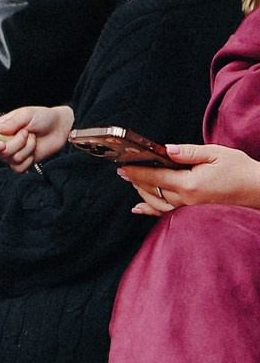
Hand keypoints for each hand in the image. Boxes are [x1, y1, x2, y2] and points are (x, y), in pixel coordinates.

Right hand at [0, 103, 73, 171]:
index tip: (1, 144)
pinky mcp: (22, 163)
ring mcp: (12, 154)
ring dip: (27, 148)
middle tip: (26, 133)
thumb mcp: (27, 114)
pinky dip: (29, 158)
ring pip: (12, 159)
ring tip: (33, 138)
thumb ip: (12, 122)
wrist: (60, 127)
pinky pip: (20, 167)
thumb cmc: (43, 117)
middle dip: (17, 144)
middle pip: (0, 153)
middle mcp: (2, 143)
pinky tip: (34, 149)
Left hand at [123, 145, 259, 215]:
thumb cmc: (241, 170)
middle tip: (123, 171)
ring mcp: (189, 209)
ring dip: (141, 192)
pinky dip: (150, 210)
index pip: (154, 177)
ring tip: (132, 181)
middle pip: (152, 190)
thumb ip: (188, 152)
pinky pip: (166, 213)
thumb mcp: (216, 154)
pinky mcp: (193, 213)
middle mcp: (186, 200)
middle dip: (136, 180)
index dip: (136, 172)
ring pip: (156, 202)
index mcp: (189, 184)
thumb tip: (165, 149)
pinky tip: (138, 208)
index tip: (122, 167)